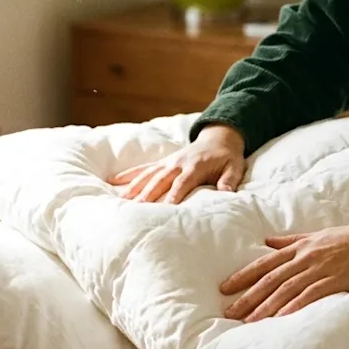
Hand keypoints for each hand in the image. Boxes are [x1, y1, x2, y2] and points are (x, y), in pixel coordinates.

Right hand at [109, 124, 245, 203]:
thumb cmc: (227, 158)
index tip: (166, 208)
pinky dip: (128, 175)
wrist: (219, 138)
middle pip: (160, 180)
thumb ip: (229, 180)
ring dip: (134, 187)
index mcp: (195, 166)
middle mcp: (178, 163)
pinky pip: (144, 169)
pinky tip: (113, 181)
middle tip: (136, 209)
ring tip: (122, 200)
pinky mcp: (163, 163)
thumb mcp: (235, 168)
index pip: (183, 182)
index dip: (174, 194)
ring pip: (148, 175)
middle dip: (148, 194)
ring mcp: (168, 162)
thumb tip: (226, 193)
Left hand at [222, 212, 348, 321]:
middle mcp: (306, 257)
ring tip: (248, 322)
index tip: (225, 287)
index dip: (243, 275)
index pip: (265, 262)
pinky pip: (310, 296)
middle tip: (229, 312)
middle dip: (248, 296)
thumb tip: (267, 241)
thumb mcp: (318, 235)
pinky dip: (294, 307)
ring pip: (286, 289)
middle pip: (270, 279)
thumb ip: (291, 241)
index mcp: (300, 247)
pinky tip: (280, 319)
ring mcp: (320, 269)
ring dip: (265, 306)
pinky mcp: (336, 280)